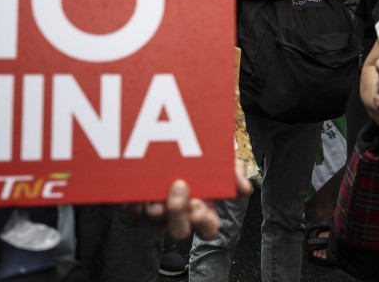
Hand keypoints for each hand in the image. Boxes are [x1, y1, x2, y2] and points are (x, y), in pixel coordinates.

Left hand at [125, 160, 252, 240]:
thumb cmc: (199, 161)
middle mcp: (181, 217)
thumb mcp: (219, 162)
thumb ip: (234, 172)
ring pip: (154, 220)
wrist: (165, 147)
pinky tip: (142, 184)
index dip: (203, 222)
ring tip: (157, 185)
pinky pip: (134, 210)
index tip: (199, 204)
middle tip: (180, 186)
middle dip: (178, 212)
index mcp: (203, 212)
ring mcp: (159, 215)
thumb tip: (244, 187)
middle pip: (179, 231)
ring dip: (156, 206)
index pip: (208, 230)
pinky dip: (137, 199)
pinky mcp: (138, 207)